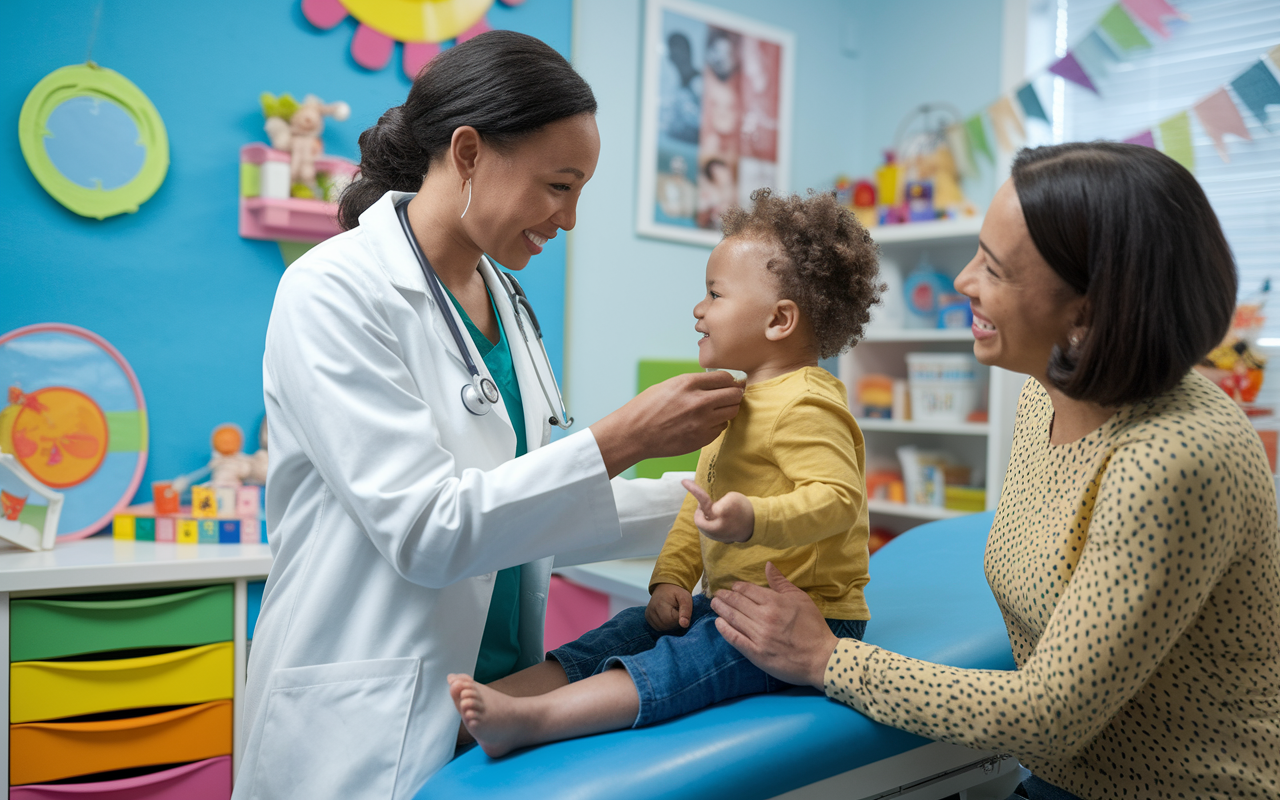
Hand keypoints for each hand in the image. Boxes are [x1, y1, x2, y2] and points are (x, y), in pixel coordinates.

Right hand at [591, 372, 742, 477]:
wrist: (634, 434)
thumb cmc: (647, 408)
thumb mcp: (669, 385)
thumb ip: (694, 384)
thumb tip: (715, 383)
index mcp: (689, 383)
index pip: (725, 377)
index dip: (729, 380)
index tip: (729, 384)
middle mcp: (699, 401)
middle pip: (734, 394)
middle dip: (733, 394)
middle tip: (728, 397)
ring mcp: (702, 421)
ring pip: (732, 412)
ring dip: (726, 410)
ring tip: (715, 411)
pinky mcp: (702, 438)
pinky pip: (721, 428)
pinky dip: (716, 425)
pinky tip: (703, 424)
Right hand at [645, 583, 692, 631]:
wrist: (665, 586)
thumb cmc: (676, 592)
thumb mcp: (685, 598)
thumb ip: (686, 611)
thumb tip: (684, 625)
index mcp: (660, 605)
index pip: (674, 621)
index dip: (681, 618)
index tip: (681, 609)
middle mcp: (651, 611)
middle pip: (668, 626)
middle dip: (675, 621)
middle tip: (677, 610)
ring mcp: (648, 615)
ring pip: (663, 629)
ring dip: (670, 624)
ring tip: (672, 612)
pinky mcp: (648, 618)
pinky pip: (658, 628)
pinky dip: (665, 625)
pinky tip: (666, 616)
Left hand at [682, 480, 753, 542]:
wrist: (757, 524)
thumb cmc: (744, 508)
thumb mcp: (732, 497)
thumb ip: (716, 503)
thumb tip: (708, 512)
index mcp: (718, 513)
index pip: (702, 500)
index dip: (693, 489)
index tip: (683, 481)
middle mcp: (715, 528)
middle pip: (698, 518)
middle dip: (700, 511)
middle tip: (710, 504)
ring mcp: (718, 537)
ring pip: (703, 526)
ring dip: (705, 518)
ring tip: (717, 513)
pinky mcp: (721, 540)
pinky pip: (710, 531)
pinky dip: (711, 524)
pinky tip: (721, 521)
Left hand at [710, 562, 838, 689]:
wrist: (821, 658)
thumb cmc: (813, 627)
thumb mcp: (800, 599)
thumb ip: (781, 583)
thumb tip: (767, 565)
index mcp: (775, 602)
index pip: (748, 590)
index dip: (737, 587)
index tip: (732, 587)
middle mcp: (764, 617)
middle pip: (737, 603)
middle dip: (725, 596)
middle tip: (717, 594)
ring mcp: (759, 636)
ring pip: (733, 618)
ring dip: (721, 609)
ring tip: (714, 604)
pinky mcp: (756, 653)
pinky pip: (735, 639)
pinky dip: (724, 630)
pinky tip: (718, 623)